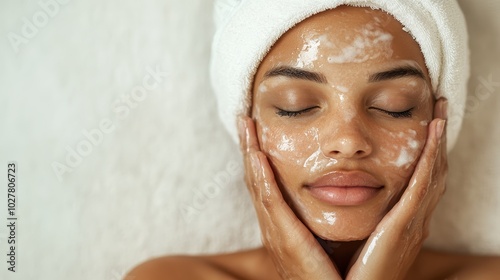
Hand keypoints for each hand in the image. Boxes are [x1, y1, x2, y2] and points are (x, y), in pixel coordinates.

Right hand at [238, 116, 342, 279]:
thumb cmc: (337, 277)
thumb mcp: (327, 241)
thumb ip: (325, 218)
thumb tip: (339, 193)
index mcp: (284, 225)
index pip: (267, 182)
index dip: (258, 154)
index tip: (256, 127)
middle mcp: (274, 225)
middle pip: (256, 177)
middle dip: (248, 146)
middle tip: (243, 118)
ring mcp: (275, 232)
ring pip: (256, 183)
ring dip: (248, 151)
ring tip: (244, 124)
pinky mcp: (284, 239)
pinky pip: (269, 201)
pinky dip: (260, 176)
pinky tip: (256, 154)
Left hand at [347, 98, 447, 279]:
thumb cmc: (350, 274)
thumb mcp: (359, 240)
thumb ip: (359, 217)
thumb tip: (342, 192)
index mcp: (401, 223)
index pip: (419, 180)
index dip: (426, 152)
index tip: (426, 123)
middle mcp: (413, 221)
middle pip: (432, 173)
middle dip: (437, 141)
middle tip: (440, 108)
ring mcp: (412, 224)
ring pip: (432, 174)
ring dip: (437, 142)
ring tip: (440, 112)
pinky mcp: (403, 227)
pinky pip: (421, 187)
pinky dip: (430, 159)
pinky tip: (433, 134)